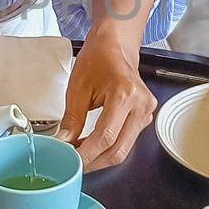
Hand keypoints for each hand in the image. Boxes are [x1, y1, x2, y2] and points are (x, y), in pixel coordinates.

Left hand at [55, 20, 156, 171]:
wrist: (116, 45)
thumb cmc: (98, 59)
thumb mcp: (78, 87)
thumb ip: (71, 119)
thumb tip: (62, 143)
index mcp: (125, 95)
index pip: (105, 137)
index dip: (87, 154)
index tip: (70, 160)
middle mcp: (141, 105)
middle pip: (118, 149)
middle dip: (94, 161)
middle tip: (73, 164)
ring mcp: (147, 112)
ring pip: (124, 149)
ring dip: (101, 157)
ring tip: (80, 154)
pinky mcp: (145, 116)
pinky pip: (128, 141)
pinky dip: (109, 148)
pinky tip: (92, 147)